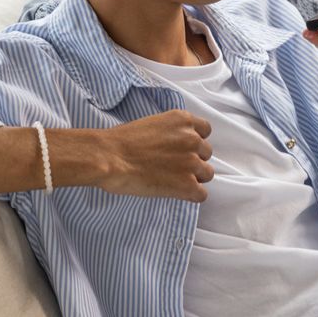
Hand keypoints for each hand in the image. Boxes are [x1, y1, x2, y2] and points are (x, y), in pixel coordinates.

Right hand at [100, 110, 214, 202]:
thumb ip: (171, 132)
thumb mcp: (152, 124)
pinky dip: (190, 196)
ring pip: (207, 174)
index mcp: (183, 120)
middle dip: (192, 160)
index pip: (205, 130)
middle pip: (206, 153)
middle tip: (173, 166)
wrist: (110, 157)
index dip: (194, 142)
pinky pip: (201, 194)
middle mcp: (192, 139)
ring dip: (193, 178)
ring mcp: (192, 162)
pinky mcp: (188, 184)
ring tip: (172, 180)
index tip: (182, 149)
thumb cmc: (122, 141)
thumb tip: (174, 145)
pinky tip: (175, 193)